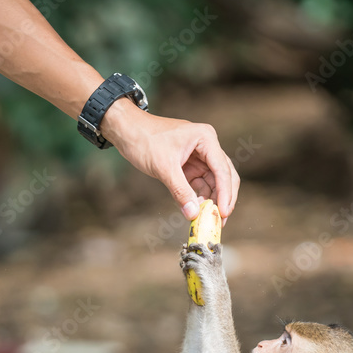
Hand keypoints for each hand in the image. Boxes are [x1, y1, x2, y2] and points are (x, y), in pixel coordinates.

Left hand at [100, 98, 239, 220]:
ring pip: (213, 182)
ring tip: (205, 219)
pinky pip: (200, 184)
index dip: (226, 193)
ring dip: (210, 200)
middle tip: (220, 221)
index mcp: (206, 139)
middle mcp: (207, 146)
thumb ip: (180, 191)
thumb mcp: (164, 167)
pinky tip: (194, 210)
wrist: (126, 131)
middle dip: (222, 198)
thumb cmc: (144, 140)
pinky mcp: (190, 166)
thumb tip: (193, 214)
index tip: (224, 213)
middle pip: (224, 176)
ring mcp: (199, 156)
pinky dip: (198, 197)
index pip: (222, 169)